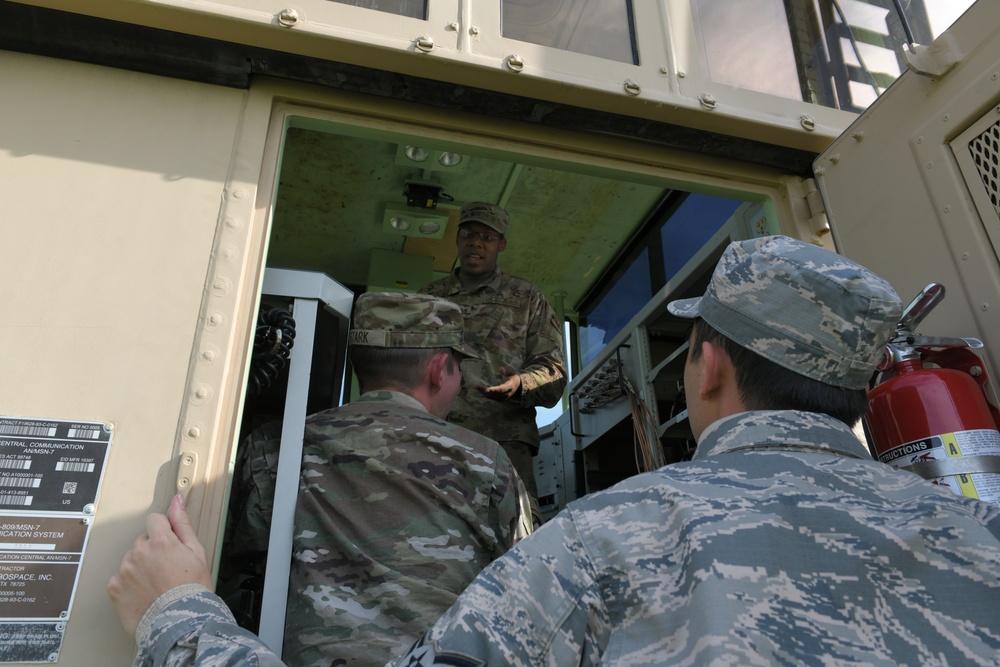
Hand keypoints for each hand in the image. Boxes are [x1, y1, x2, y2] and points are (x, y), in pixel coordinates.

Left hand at [107, 494, 212, 636]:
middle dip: (152, 550)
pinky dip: (129, 583)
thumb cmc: (191, 589)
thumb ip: (183, 523)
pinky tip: (144, 592)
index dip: (164, 531)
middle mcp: (139, 551)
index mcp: (161, 540)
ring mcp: (125, 569)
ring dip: (140, 566)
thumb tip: (177, 501)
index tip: (169, 545)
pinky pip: (120, 577)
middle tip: (166, 569)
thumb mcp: (196, 552)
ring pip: (131, 559)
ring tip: (156, 584)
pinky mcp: (114, 587)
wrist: (178, 623)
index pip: (155, 520)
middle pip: (143, 541)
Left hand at [478, 367, 521, 399]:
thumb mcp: (513, 373)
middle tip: (476, 386)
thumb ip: (507, 371)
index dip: (494, 390)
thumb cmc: (514, 378)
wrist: (518, 387)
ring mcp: (502, 398)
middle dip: (484, 390)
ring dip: (483, 392)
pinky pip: (491, 397)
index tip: (487, 389)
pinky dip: (485, 394)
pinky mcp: (499, 399)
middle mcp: (505, 394)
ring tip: (476, 387)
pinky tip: (480, 390)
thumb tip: (501, 369)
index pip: (501, 389)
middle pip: (493, 394)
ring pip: (491, 396)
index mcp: (509, 387)